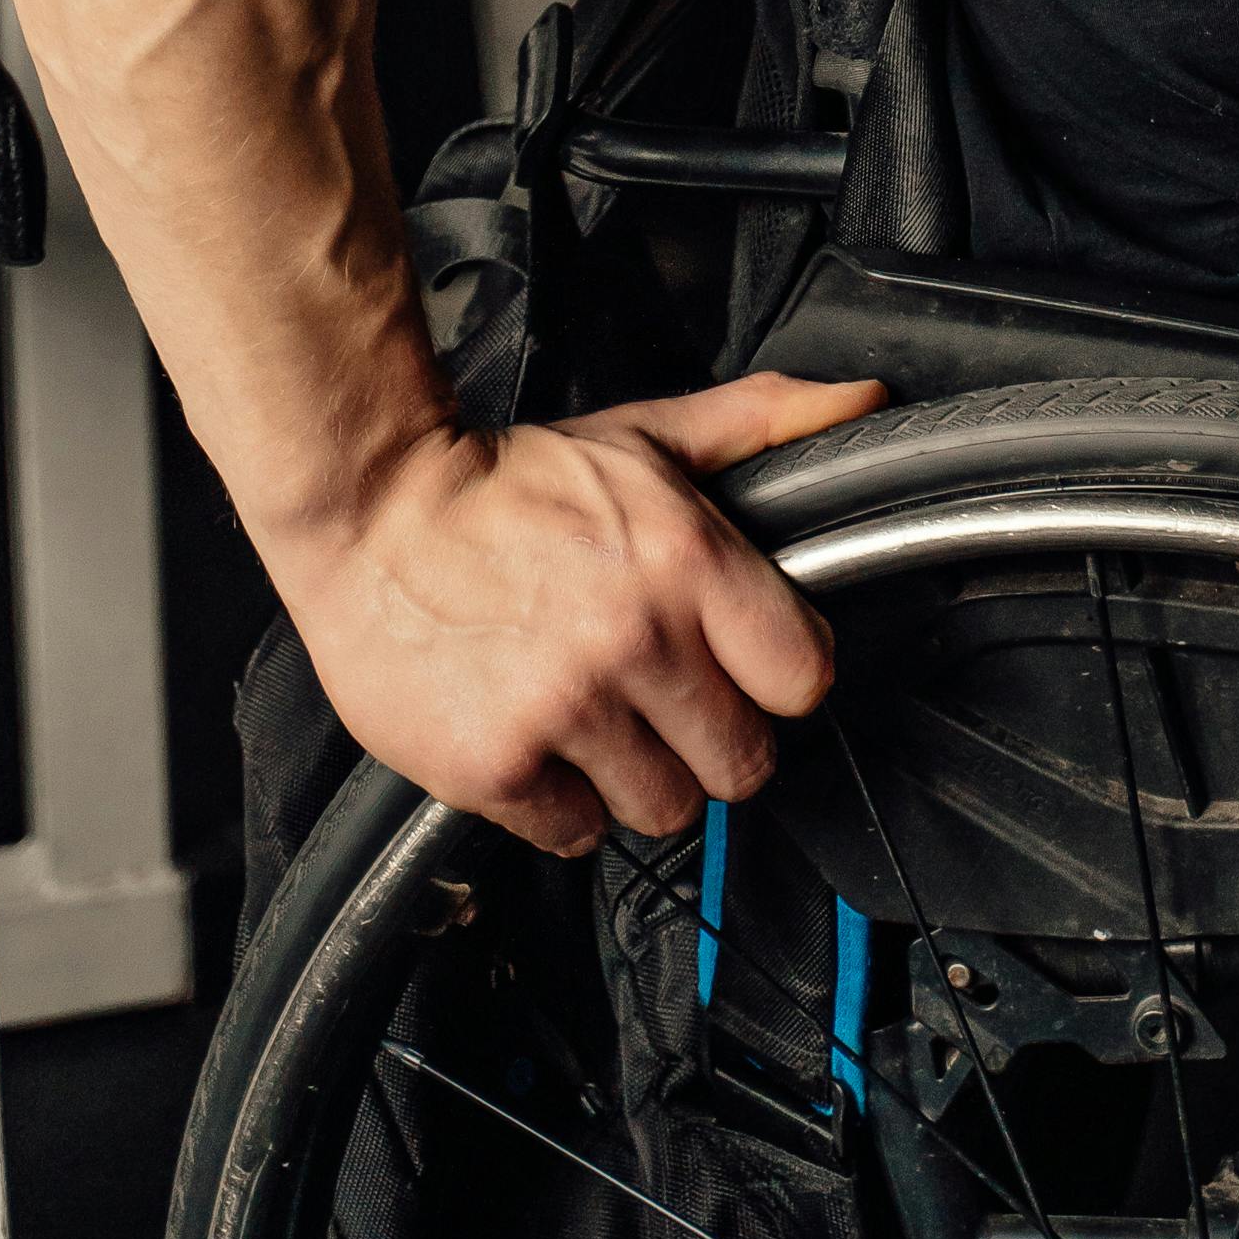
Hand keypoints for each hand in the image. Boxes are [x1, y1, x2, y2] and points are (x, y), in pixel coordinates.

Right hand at [272, 368, 886, 854]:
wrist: (373, 507)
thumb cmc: (517, 482)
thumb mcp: (651, 436)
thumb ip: (766, 424)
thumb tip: (865, 403)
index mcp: (686, 561)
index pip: (805, 679)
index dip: (781, 678)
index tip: (749, 669)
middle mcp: (633, 640)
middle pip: (742, 765)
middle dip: (713, 739)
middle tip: (666, 699)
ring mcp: (562, 709)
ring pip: (665, 810)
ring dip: (639, 778)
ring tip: (597, 716)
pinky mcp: (494, 767)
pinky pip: (576, 834)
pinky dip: (562, 805)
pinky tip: (541, 741)